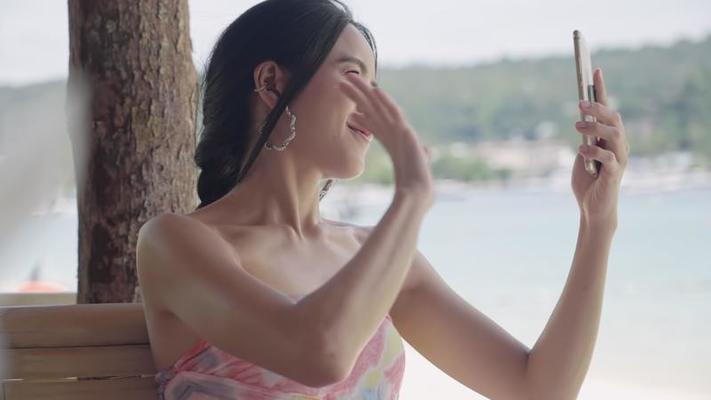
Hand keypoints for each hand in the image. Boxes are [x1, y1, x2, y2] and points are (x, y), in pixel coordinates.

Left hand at [339, 73, 433, 204]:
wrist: (418, 193)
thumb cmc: (409, 190)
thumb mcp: (398, 176)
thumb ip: (398, 170)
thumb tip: (406, 172)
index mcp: (393, 143)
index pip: (374, 125)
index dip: (361, 116)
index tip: (348, 111)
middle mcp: (396, 133)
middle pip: (373, 110)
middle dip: (358, 96)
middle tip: (342, 82)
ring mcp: (401, 131)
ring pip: (380, 106)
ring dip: (365, 91)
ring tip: (350, 77)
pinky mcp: (406, 132)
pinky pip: (393, 113)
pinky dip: (385, 101)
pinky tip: (374, 89)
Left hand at [572, 67, 628, 227]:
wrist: (592, 208)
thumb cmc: (587, 181)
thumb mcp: (582, 155)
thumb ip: (584, 138)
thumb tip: (581, 120)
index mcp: (610, 138)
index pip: (608, 108)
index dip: (602, 89)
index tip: (594, 70)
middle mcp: (618, 145)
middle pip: (614, 118)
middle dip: (598, 108)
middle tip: (580, 104)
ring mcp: (619, 159)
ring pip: (614, 134)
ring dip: (595, 127)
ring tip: (577, 126)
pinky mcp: (614, 174)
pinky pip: (608, 157)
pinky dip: (594, 151)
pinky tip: (581, 150)